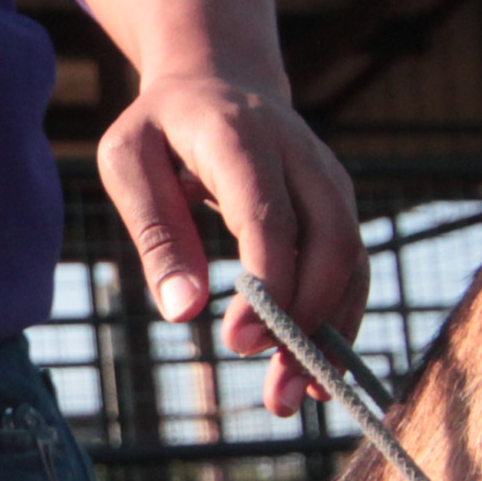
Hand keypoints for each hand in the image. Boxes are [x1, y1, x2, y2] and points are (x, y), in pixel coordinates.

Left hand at [96, 69, 368, 414]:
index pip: (271, 218)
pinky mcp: (340, 208)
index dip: (266, 285)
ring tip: (291, 399)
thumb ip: (155, 233)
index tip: (236, 344)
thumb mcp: (128, 163)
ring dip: (329, 336)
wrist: (219, 80)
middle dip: (307, 323)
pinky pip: (353, 271)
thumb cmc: (162, 128)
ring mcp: (331, 182)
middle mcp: (303, 158)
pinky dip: (339, 323)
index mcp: (243, 138)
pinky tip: (314, 375)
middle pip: (331, 243)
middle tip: (273, 391)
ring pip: (352, 263)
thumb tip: (184, 312)